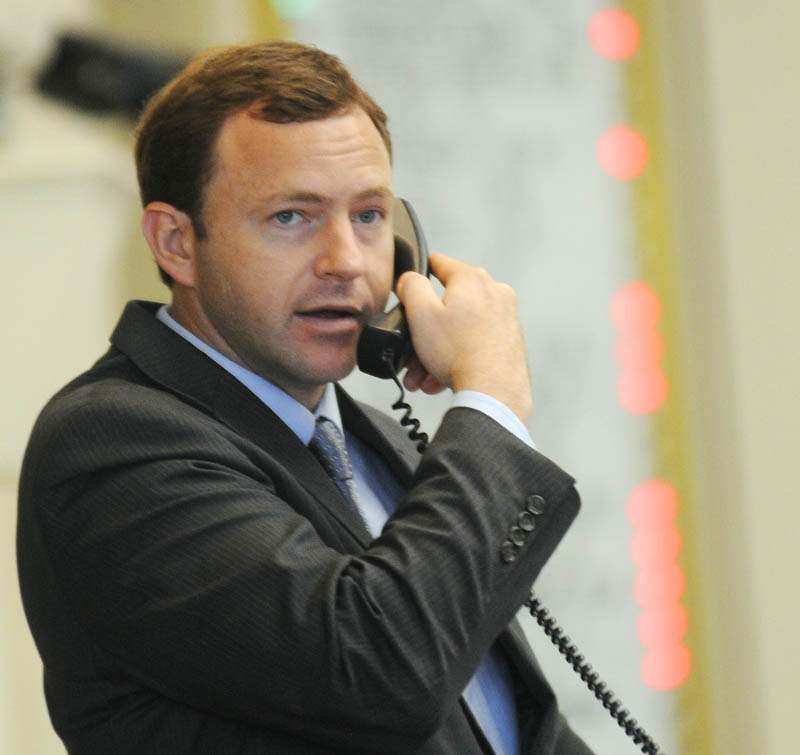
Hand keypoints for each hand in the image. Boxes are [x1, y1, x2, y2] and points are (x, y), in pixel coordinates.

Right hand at [396, 253, 531, 420]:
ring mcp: (504, 318)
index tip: (411, 287)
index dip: (420, 274)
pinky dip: (456, 359)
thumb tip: (411, 279)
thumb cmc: (459, 354)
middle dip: (424, 331)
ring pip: (459, 329)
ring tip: (422, 375)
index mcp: (472, 280)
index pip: (440, 263)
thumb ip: (411, 286)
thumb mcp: (420, 314)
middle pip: (448, 306)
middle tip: (411, 352)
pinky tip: (440, 380)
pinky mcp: (509, 341)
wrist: (493, 392)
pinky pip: (474, 344)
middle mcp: (494, 294)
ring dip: (436, 351)